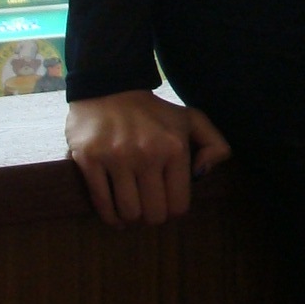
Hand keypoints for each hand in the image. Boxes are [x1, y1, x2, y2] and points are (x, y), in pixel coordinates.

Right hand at [64, 90, 231, 227]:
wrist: (109, 86)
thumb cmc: (153, 111)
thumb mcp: (192, 119)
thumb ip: (215, 144)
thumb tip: (202, 174)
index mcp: (174, 147)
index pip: (178, 205)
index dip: (173, 210)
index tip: (166, 203)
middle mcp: (147, 154)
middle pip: (154, 214)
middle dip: (152, 216)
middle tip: (148, 208)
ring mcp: (116, 157)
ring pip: (128, 212)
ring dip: (131, 217)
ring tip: (132, 210)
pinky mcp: (89, 159)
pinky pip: (101, 202)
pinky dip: (109, 216)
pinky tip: (115, 215)